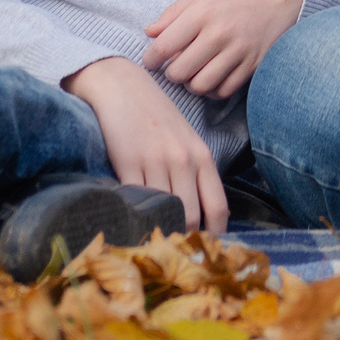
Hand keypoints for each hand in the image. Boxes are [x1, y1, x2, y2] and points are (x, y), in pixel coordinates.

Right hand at [62, 56, 228, 232]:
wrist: (121, 85)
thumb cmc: (155, 115)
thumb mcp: (185, 140)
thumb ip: (194, 173)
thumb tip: (199, 216)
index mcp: (202, 156)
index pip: (218, 207)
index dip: (214, 235)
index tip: (205, 249)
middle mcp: (183, 160)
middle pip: (192, 218)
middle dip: (185, 239)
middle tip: (177, 254)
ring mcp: (156, 162)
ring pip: (165, 213)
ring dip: (160, 232)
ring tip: (155, 244)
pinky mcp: (128, 163)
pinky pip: (136, 202)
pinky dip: (135, 217)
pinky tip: (132, 224)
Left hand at [142, 0, 305, 97]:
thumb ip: (174, 12)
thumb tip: (149, 33)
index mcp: (203, 12)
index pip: (163, 47)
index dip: (150, 59)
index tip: (151, 60)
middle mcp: (220, 34)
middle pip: (179, 72)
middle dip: (171, 73)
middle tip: (174, 65)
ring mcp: (239, 51)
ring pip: (201, 85)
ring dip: (191, 83)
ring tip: (193, 72)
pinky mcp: (255, 64)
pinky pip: (225, 90)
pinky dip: (213, 89)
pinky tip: (212, 77)